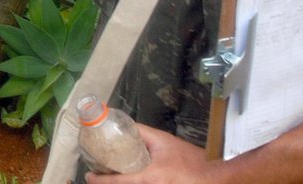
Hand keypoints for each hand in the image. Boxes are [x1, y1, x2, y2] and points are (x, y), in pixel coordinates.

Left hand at [86, 125, 214, 183]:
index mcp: (149, 177)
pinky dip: (133, 183)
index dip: (100, 181)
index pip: (118, 182)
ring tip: (113, 175)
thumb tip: (125, 124)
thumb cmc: (190, 160)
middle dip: (109, 182)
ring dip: (121, 183)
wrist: (213, 177)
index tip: (89, 177)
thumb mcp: (164, 141)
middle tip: (99, 174)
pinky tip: (131, 178)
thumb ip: (143, 133)